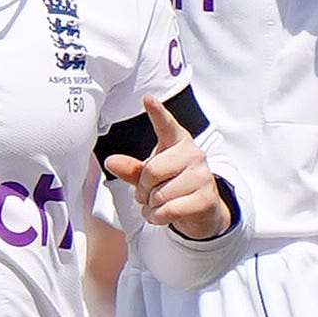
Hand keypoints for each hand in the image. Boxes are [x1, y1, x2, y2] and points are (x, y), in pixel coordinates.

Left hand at [103, 94, 231, 242]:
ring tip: (157, 206)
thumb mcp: (151, 177)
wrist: (203, 211)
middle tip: (146, 195)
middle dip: (142, 189)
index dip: (157, 113)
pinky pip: (169, 209)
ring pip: (160, 194)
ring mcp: (202, 176)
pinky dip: (158, 217)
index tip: (148, 99)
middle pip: (151, 171)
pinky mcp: (206, 198)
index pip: (166, 126)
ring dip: (151, 207)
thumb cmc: (174, 187)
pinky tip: (162, 216)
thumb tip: (111, 161)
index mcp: (178, 142)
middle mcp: (193, 154)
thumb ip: (133, 169)